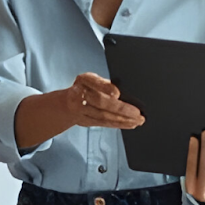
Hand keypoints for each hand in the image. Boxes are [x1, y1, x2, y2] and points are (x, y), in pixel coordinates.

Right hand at [12, 72, 142, 148]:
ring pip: (103, 116)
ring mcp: (80, 110)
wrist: (67, 103)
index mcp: (84, 80)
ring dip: (122, 120)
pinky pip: (103, 123)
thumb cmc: (86, 88)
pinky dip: (118, 125)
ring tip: (137, 121)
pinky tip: (130, 124)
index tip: (117, 93)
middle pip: (101, 103)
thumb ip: (105, 84)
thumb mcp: (93, 79)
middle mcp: (79, 94)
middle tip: (137, 113)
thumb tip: (119, 93)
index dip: (105, 87)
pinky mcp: (84, 121)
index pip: (94, 82)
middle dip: (121, 109)